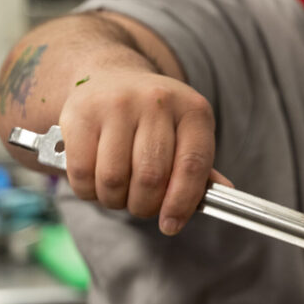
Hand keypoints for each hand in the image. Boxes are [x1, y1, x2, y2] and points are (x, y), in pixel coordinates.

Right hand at [57, 70, 229, 234]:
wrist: (112, 77)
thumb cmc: (155, 118)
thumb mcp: (186, 132)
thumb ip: (200, 166)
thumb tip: (223, 195)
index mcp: (193, 110)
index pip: (193, 165)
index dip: (182, 202)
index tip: (171, 225)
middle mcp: (157, 101)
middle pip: (151, 177)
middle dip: (145, 206)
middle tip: (141, 205)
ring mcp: (117, 104)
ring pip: (114, 179)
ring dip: (115, 200)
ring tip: (118, 193)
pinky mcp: (80, 113)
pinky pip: (82, 173)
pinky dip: (88, 191)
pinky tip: (95, 182)